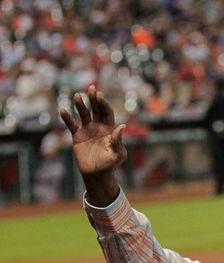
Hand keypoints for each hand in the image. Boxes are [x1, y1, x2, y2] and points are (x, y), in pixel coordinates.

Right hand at [60, 86, 126, 205]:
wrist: (97, 174)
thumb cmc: (110, 164)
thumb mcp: (118, 153)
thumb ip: (118, 140)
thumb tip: (122, 126)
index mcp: (109, 128)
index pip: (107, 112)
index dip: (104, 104)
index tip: (100, 96)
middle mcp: (98, 126)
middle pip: (96, 109)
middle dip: (94, 99)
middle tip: (91, 88)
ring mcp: (87, 130)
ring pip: (83, 114)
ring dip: (80, 105)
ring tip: (77, 95)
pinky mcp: (77, 136)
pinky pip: (71, 125)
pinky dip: (67, 118)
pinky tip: (62, 110)